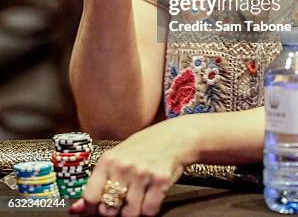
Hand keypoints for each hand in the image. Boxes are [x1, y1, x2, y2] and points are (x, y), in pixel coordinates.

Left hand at [69, 119, 197, 215]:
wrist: (175, 136)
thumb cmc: (144, 147)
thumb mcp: (118, 158)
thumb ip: (98, 182)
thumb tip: (75, 209)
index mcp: (108, 160)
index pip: (90, 197)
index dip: (92, 209)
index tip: (98, 209)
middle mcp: (123, 166)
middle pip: (109, 210)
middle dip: (115, 211)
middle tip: (122, 202)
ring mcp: (142, 173)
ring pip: (130, 214)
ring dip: (134, 211)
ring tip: (138, 197)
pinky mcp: (160, 181)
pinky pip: (149, 211)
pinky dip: (150, 210)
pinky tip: (151, 197)